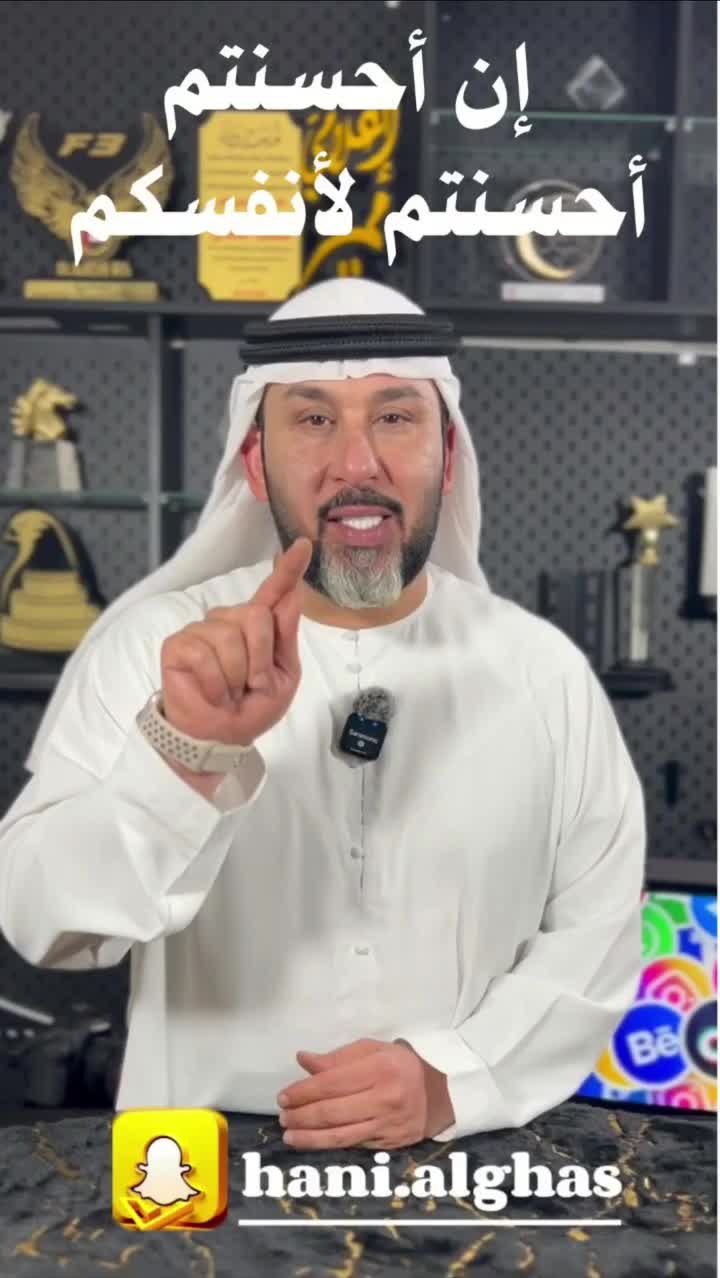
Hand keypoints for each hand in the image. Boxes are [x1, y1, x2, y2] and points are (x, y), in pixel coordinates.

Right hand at [160, 537, 312, 745]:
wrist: (221, 737)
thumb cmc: (251, 707)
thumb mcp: (282, 676)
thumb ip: (284, 636)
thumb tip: (292, 593)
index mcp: (258, 627)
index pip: (274, 592)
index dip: (288, 568)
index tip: (305, 545)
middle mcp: (229, 620)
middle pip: (256, 617)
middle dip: (260, 660)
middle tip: (250, 685)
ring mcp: (202, 630)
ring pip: (231, 638)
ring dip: (237, 676)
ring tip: (230, 691)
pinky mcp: (179, 644)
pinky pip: (205, 654)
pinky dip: (216, 683)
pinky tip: (212, 692)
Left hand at [276, 1038, 455, 1149]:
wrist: (438, 1092)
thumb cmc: (399, 1065)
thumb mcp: (372, 1050)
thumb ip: (337, 1058)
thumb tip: (303, 1060)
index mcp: (378, 1069)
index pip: (331, 1083)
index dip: (303, 1092)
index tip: (283, 1097)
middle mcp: (383, 1099)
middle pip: (332, 1112)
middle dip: (301, 1116)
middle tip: (283, 1117)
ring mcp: (386, 1125)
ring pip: (340, 1136)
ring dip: (309, 1138)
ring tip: (289, 1136)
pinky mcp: (388, 1144)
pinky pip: (352, 1146)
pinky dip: (329, 1146)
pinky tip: (313, 1143)